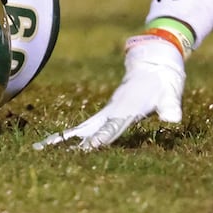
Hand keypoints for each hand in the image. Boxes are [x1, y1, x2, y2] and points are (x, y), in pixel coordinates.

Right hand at [34, 35, 184, 149]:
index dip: (103, 137)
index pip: (113, 126)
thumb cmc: (163, 81)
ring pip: (82, 128)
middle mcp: (112, 110)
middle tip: (44, 150)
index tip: (91, 147)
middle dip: (68, 140)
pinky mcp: (107, 114)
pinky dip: (72, 136)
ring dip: (63, 139)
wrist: (153, 62)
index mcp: (127, 108)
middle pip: (86, 128)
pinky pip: (87, 127)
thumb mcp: (170, 94)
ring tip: (40, 148)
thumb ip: (170, 106)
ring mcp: (107, 112)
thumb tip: (173, 118)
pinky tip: (61, 145)